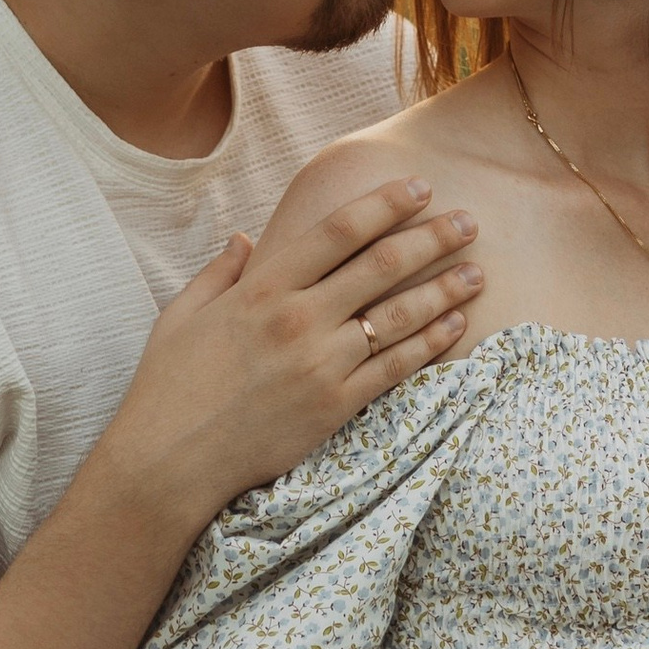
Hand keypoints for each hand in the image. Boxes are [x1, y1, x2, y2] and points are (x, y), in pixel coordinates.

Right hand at [102, 176, 481, 539]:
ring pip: (399, 316)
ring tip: (478, 271)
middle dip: (432, 238)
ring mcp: (320, 364)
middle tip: (468, 221)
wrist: (169, 461)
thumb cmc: (169, 386)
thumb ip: (219, 272)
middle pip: (382, 265)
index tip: (420, 187)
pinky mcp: (334, 407)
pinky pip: (395, 368)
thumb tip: (244, 238)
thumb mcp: (182, 315)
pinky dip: (431, 344)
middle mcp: (297, 319)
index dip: (386, 204)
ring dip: (445, 290)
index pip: (338, 231)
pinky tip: (457, 325)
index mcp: (262, 288)